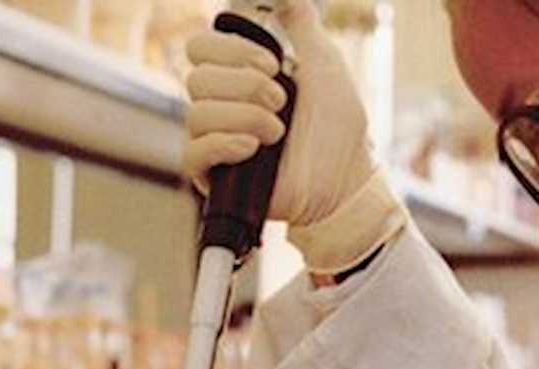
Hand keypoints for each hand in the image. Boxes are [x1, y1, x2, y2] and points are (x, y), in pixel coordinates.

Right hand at [184, 0, 405, 273]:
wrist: (346, 179)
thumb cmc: (338, 128)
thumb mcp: (326, 66)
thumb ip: (304, 28)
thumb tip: (289, 0)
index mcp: (239, 77)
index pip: (201, 49)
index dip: (231, 50)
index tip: (272, 64)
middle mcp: (222, 106)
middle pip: (196, 78)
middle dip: (245, 86)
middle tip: (281, 101)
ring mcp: (216, 140)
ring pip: (196, 113)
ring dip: (245, 117)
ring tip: (278, 132)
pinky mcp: (214, 175)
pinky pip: (192, 153)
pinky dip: (223, 144)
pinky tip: (253, 148)